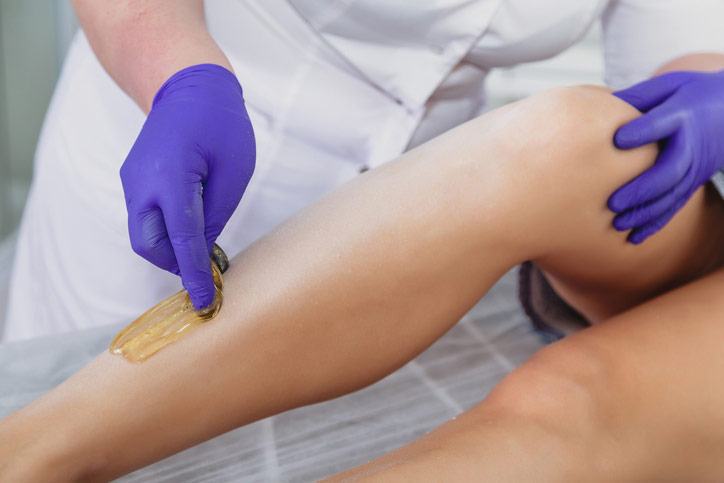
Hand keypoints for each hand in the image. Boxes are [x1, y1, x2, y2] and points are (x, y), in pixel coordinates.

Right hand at [120, 64, 254, 308]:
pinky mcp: (133, 180)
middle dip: (175, 264)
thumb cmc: (220, 124)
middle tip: (208, 269)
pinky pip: (145, 217)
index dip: (194, 273)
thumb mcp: (233, 171)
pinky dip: (164, 232)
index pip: (181, 239)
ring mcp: (132, 180)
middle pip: (149, 245)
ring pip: (143, 235)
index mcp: (170, 177)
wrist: (188, 86)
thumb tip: (202, 251)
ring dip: (169, 249)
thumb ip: (215, 214)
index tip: (204, 300)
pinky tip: (189, 227)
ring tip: (202, 248)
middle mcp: (141, 182)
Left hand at [608, 70, 723, 243]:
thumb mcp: (669, 85)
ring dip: (646, 213)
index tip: (618, 139)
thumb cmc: (690, 94)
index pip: (664, 122)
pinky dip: (655, 223)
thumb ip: (638, 96)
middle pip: (670, 170)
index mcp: (683, 113)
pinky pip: (675, 205)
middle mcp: (691, 145)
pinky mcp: (693, 182)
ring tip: (617, 224)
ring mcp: (695, 167)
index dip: (644, 131)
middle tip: (613, 203)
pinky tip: (633, 238)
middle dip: (642, 189)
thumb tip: (599, 106)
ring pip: (672, 195)